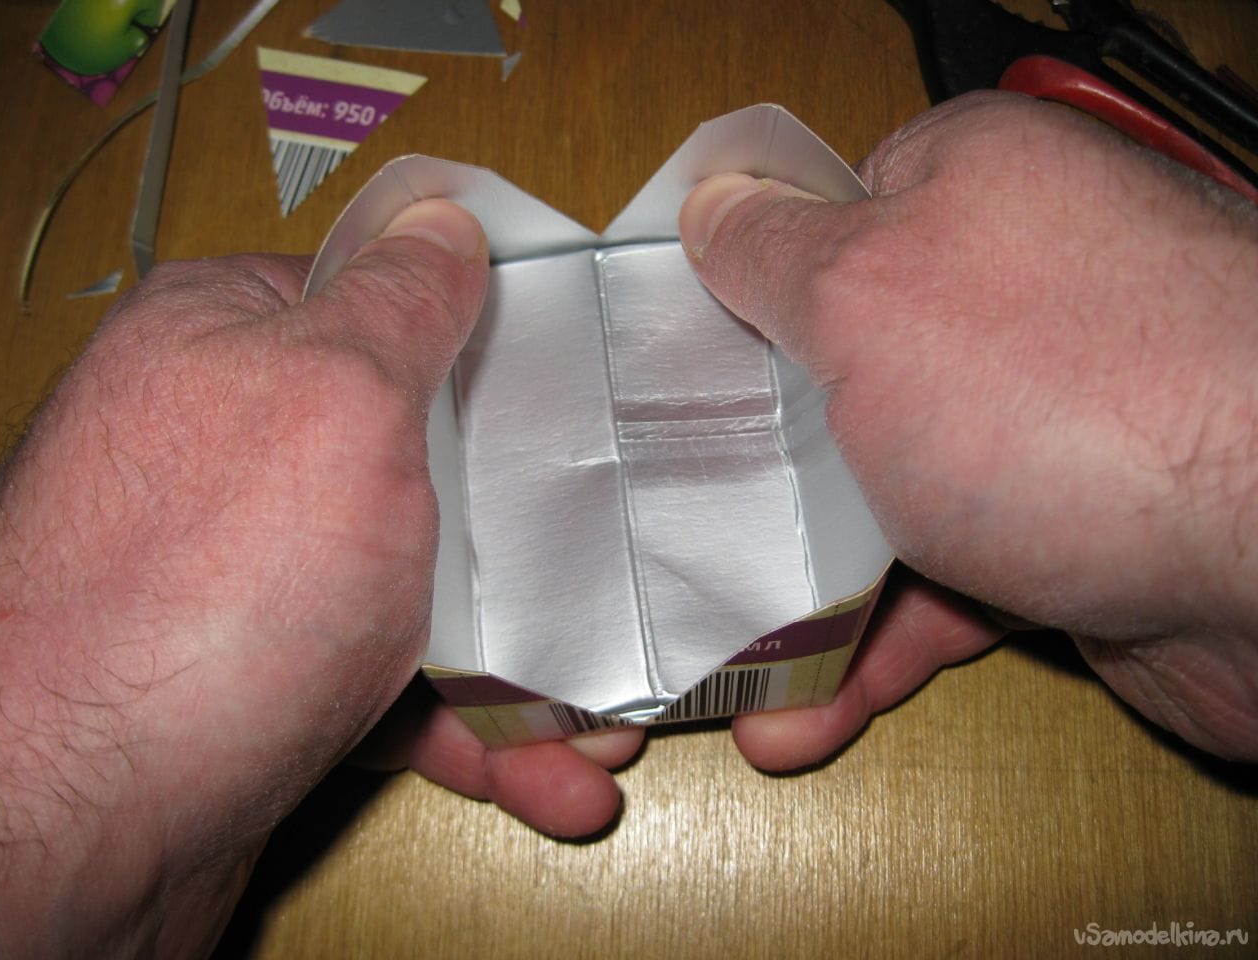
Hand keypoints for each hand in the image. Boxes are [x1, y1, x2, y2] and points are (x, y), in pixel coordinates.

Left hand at [0, 200, 640, 958]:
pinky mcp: (261, 681)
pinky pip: (389, 685)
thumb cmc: (203, 586)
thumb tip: (441, 221)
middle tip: (611, 580)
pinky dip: (469, 731)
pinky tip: (544, 777)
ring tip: (604, 731)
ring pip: (418, 592)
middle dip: (529, 542)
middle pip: (420, 464)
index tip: (569, 386)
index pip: (379, 305)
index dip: (484, 344)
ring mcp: (245, 574)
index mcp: (229, 341)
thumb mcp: (336, 397)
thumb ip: (401, 302)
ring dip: (524, 667)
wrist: (69, 825)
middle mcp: (228, 452)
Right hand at [679, 91, 1257, 767]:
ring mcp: (1039, 423)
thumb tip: (716, 207)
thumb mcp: (866, 293)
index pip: (819, 221)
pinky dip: (871, 646)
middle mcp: (1009, 301)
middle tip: (670, 516)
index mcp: (964, 194)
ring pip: (880, 497)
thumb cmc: (1071, 394)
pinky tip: (801, 714)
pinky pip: (938, 585)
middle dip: (753, 463)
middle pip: (835, 376)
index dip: (735, 293)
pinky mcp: (1061, 536)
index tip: (667, 362)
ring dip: (798, 585)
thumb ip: (771, 253)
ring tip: (716, 652)